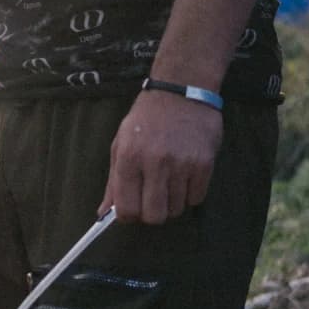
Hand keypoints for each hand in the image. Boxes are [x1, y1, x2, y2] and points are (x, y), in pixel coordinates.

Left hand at [102, 88, 222, 224]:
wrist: (181, 92)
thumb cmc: (146, 119)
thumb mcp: (121, 144)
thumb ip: (113, 181)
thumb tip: (103, 214)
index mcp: (128, 157)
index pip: (126, 208)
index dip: (128, 215)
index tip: (132, 210)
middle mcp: (155, 162)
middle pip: (154, 216)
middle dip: (152, 214)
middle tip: (152, 199)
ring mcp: (182, 164)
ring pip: (176, 209)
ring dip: (172, 202)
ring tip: (169, 180)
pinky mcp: (204, 164)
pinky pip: (196, 198)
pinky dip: (190, 193)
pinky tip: (185, 175)